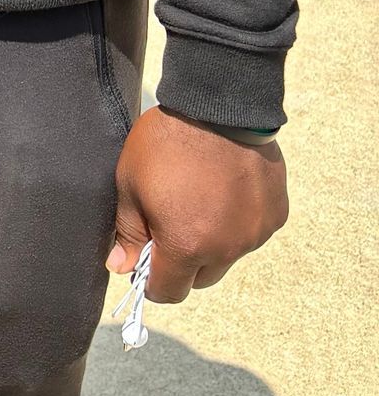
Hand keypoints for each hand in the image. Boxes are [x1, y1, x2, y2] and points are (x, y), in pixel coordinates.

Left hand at [108, 106, 288, 303]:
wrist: (218, 104)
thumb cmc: (166, 142)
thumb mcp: (130, 183)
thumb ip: (128, 231)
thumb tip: (120, 267)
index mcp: (187, 246)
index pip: (169, 291)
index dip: (152, 282)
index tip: (144, 262)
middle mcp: (227, 249)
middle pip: (201, 278)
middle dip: (182, 263)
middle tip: (170, 225)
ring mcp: (256, 233)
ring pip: (228, 255)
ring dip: (212, 242)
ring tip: (199, 199)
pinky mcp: (276, 215)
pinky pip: (251, 232)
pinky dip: (237, 222)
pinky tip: (225, 189)